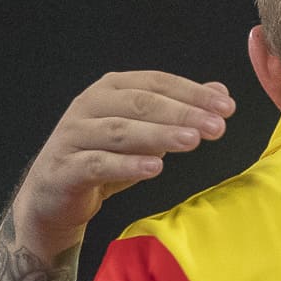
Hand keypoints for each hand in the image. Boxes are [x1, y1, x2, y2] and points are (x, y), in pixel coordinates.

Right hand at [11, 72, 236, 260]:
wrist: (54, 197)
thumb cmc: (104, 159)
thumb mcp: (146, 133)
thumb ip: (179, 111)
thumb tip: (219, 91)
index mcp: (110, 89)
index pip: (156, 83)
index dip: (192, 93)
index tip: (227, 107)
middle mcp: (89, 105)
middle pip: (140, 103)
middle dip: (182, 113)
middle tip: (216, 126)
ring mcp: (74, 135)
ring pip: (120, 130)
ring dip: (159, 135)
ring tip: (192, 141)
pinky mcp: (65, 168)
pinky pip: (98, 164)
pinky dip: (127, 165)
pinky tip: (155, 167)